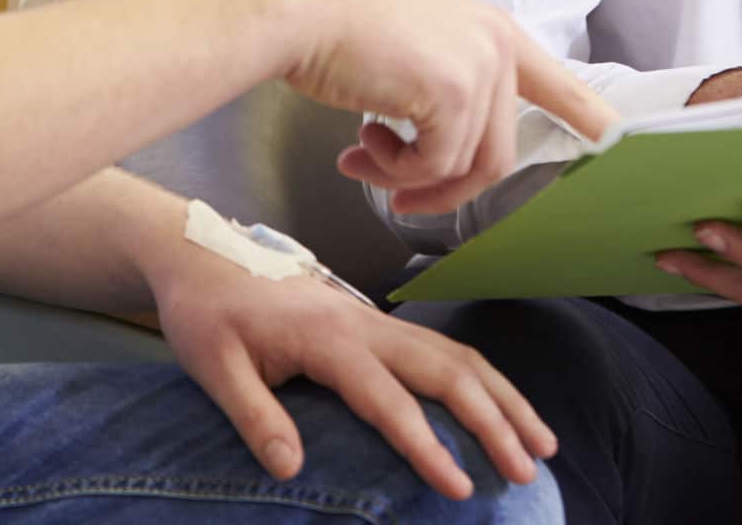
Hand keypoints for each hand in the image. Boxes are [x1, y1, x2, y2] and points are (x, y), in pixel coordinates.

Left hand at [145, 232, 557, 498]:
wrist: (200, 254)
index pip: (389, 400)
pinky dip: (482, 379)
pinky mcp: (374, 323)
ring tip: (541, 444)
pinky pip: (442, 349)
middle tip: (525, 470)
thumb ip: (253, 415)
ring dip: (503, 397)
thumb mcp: (211, 365)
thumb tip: (292, 469)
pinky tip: (500, 408)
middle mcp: (364, 324)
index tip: (460, 487)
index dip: (428, 446)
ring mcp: (374, 319)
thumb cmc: (205, 312)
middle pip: (447, 370)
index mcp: (326, 337)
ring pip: (456, 355)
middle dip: (493, 420)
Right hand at [255, 0, 614, 215]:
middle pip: (498, 154)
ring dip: (408, 178)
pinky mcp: (456, 91)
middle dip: (443, 188)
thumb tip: (446, 161)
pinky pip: (436, 166)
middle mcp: (497, 45)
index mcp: (490, 31)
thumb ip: (445, 92)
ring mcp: (480, 66)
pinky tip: (360, 145)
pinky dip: (394, 172)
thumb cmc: (337, 31)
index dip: (588, 117)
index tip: (616, 142)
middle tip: (396, 195)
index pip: (557, 82)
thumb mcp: (412, 52)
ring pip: (467, 167)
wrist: (298, 10)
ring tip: (364, 157)